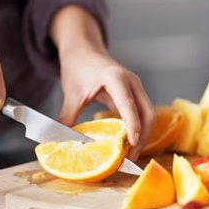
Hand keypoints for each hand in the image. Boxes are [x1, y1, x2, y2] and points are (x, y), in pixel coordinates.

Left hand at [50, 6, 154, 159]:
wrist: (84, 50)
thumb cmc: (78, 67)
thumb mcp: (71, 92)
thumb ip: (68, 116)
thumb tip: (61, 141)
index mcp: (115, 77)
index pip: (128, 104)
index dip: (132, 124)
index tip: (132, 143)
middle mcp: (131, 82)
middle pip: (146, 113)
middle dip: (142, 137)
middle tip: (129, 158)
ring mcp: (136, 88)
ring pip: (147, 115)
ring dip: (142, 135)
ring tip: (130, 155)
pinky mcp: (135, 94)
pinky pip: (141, 114)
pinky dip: (138, 129)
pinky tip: (128, 144)